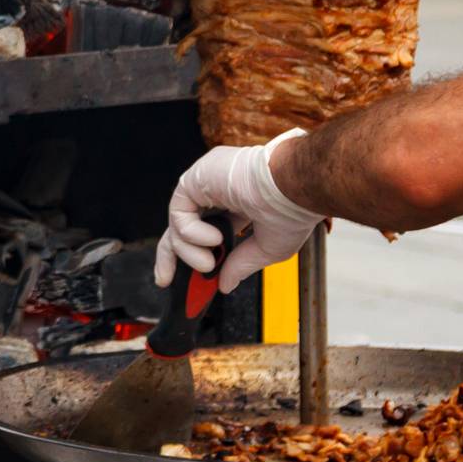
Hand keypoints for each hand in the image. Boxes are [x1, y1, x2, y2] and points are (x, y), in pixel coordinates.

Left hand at [154, 130, 320, 293]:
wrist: (296, 185)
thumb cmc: (293, 210)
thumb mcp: (267, 248)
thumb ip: (241, 264)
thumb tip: (225, 284)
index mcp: (239, 204)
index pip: (207, 228)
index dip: (196, 252)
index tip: (197, 276)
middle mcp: (218, 190)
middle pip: (182, 224)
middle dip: (171, 254)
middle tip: (166, 279)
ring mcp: (206, 182)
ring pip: (178, 221)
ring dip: (188, 250)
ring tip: (209, 263)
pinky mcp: (196, 176)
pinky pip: (178, 210)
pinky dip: (190, 232)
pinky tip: (213, 239)